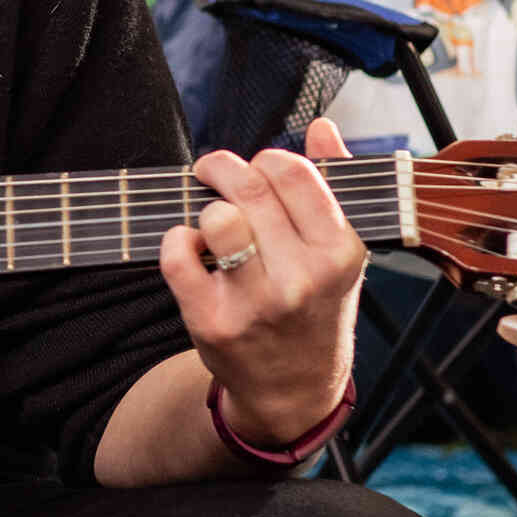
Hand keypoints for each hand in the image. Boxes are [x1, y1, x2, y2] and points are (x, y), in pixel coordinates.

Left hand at [160, 115, 369, 451]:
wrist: (293, 390)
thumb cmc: (316, 308)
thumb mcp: (340, 252)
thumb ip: (333, 184)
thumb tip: (321, 126)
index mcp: (340, 252)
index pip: (295, 173)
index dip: (268, 159)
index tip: (257, 167)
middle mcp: (303, 278)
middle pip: (250, 189)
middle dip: (224, 168)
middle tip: (214, 172)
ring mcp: (256, 303)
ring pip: (216, 219)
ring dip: (206, 208)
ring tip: (212, 220)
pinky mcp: (213, 322)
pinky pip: (178, 257)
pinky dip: (177, 241)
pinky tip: (192, 248)